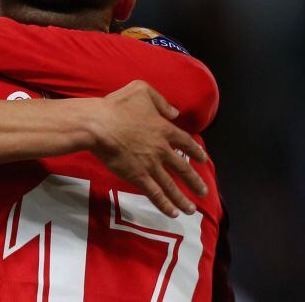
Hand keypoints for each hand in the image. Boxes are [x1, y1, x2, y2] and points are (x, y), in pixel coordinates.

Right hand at [95, 81, 209, 216]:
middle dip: (195, 181)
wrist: (99, 125)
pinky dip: (165, 204)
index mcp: (164, 129)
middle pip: (183, 168)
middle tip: (204, 192)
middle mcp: (162, 149)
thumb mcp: (141, 90)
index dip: (196, 152)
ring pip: (171, 185)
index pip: (186, 143)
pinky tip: (173, 213)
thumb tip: (175, 113)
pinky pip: (155, 193)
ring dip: (183, 198)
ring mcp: (151, 165)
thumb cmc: (117, 106)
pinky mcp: (137, 176)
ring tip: (192, 210)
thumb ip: (161, 101)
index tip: (204, 160)